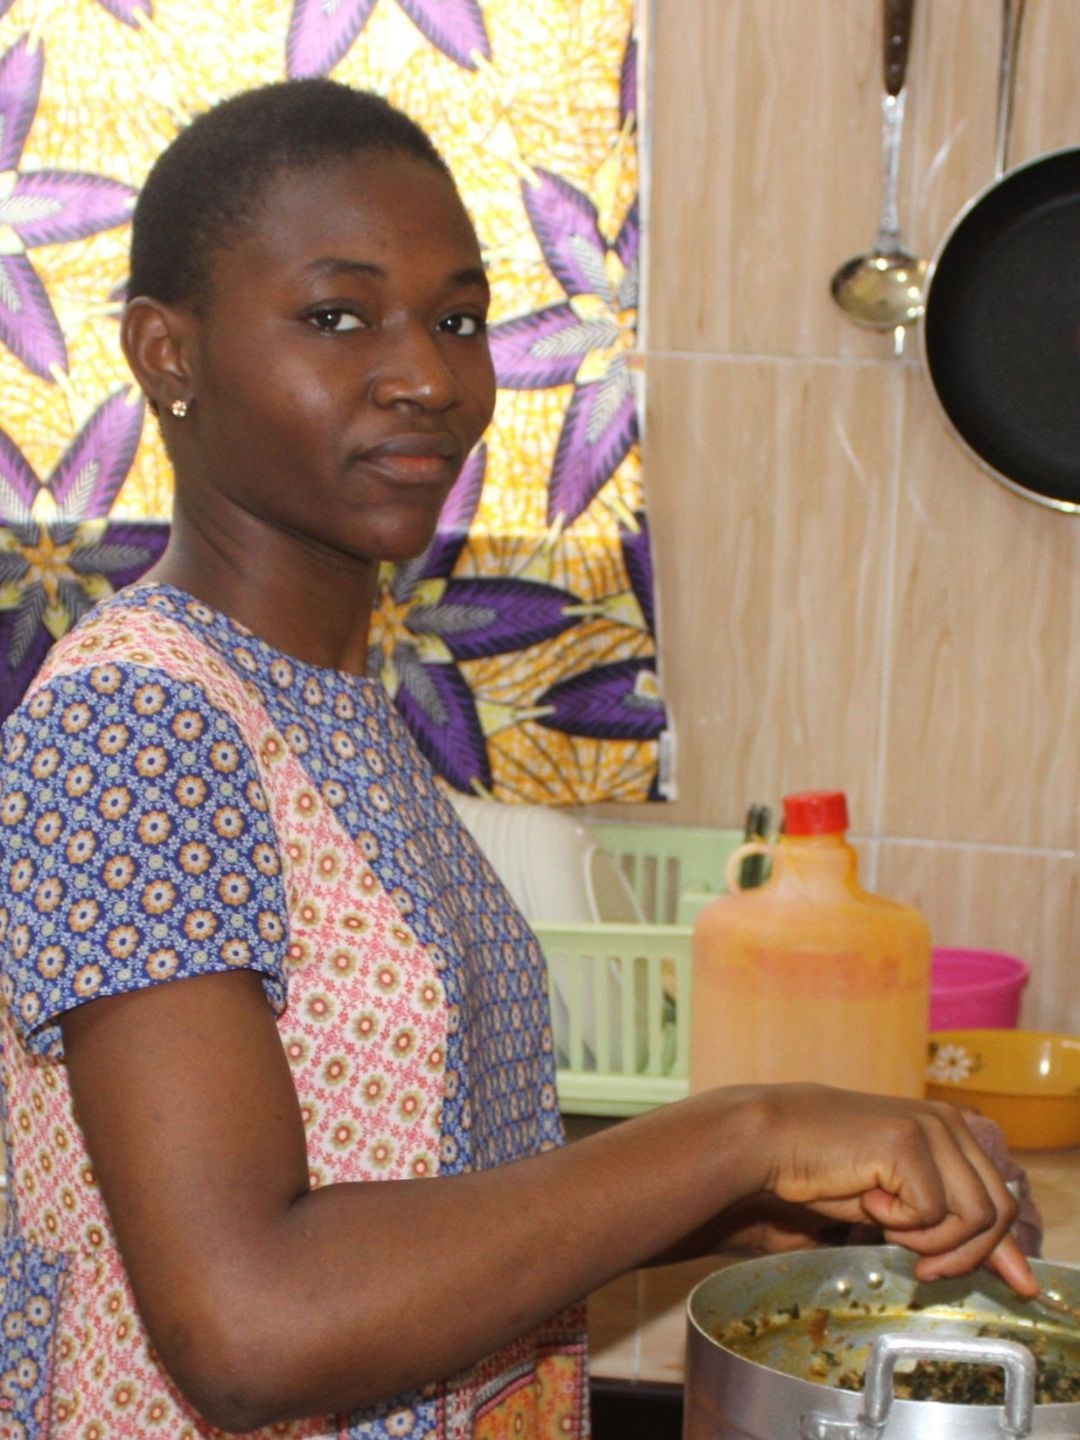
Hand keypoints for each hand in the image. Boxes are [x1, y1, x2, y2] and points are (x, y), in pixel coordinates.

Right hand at [746, 1084, 1037, 1294]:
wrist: (770, 1143)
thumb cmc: (825, 1172)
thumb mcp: (900, 1205)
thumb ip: (954, 1228)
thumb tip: (1016, 1275)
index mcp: (950, 1129)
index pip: (1001, 1196)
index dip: (1002, 1248)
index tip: (1011, 1283)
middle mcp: (948, 1123)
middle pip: (997, 1211)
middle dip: (966, 1254)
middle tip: (923, 1268)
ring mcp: (931, 1128)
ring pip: (973, 1216)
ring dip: (930, 1240)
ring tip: (887, 1227)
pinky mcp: (908, 1141)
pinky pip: (932, 1211)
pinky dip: (900, 1223)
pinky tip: (866, 1199)